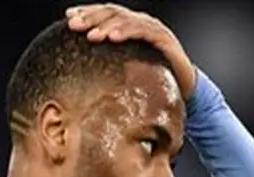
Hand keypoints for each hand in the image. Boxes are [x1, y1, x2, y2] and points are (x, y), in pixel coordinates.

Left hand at [66, 3, 195, 98]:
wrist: (185, 87)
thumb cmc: (153, 77)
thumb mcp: (126, 69)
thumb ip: (109, 64)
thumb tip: (81, 71)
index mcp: (128, 27)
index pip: (105, 14)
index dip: (87, 13)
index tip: (68, 18)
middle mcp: (140, 23)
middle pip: (112, 13)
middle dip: (91, 17)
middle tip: (74, 24)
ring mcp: (152, 28)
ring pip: (126, 19)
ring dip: (106, 25)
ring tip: (91, 34)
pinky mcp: (164, 38)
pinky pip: (143, 31)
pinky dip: (127, 31)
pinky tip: (113, 37)